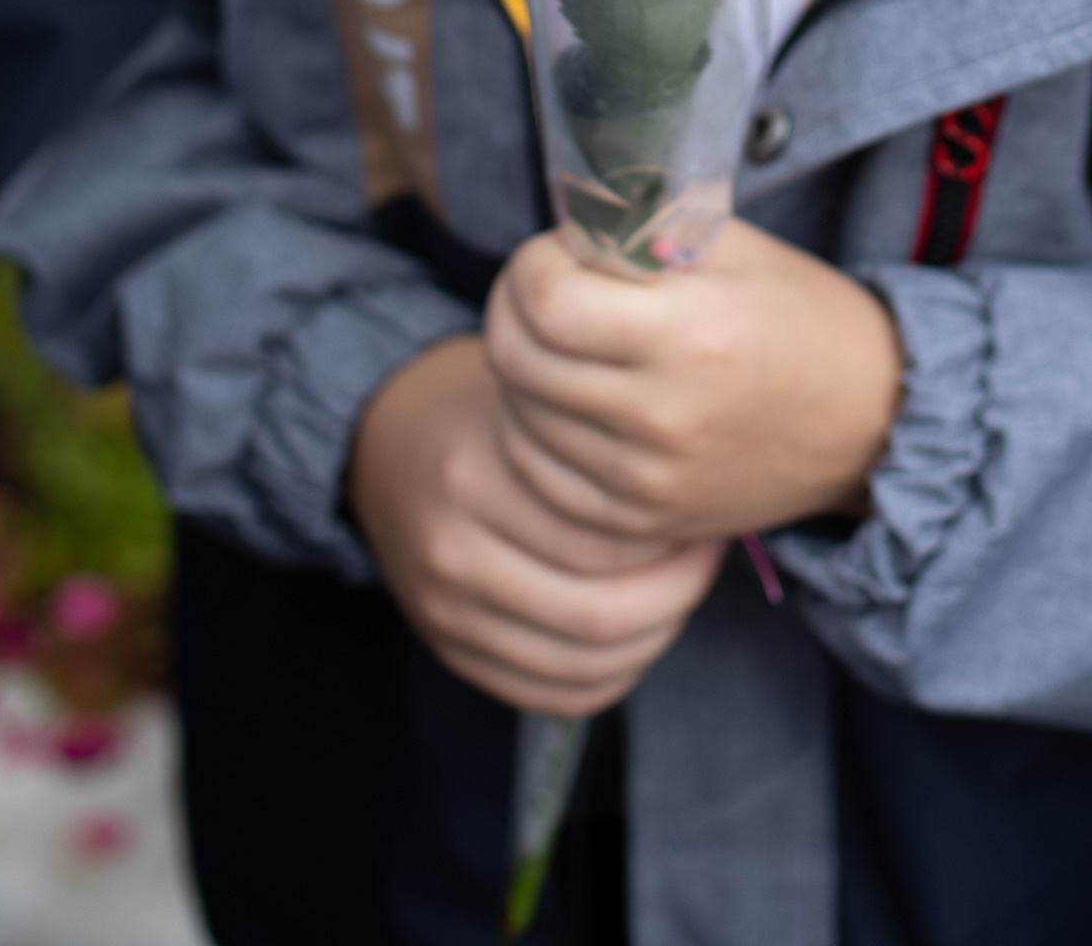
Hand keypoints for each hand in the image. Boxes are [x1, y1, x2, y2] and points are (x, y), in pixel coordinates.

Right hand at [346, 332, 723, 713]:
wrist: (384, 439)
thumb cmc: (482, 409)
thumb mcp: (532, 398)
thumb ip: (596, 444)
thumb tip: (703, 488)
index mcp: (475, 476)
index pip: (602, 543)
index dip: (674, 539)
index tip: (705, 509)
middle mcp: (453, 552)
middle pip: (597, 614)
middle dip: (677, 594)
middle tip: (707, 553)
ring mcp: (444, 612)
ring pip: (582, 665)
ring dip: (653, 637)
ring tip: (680, 589)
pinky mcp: (447, 649)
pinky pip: (551, 694)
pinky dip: (611, 674)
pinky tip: (637, 630)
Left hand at [485, 218, 904, 545]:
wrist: (868, 422)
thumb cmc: (797, 316)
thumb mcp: (731, 247)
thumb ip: (643, 226)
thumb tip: (561, 221)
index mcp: (690, 333)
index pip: (545, 298)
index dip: (532, 263)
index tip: (559, 254)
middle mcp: (662, 415)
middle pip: (515, 357)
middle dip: (513, 307)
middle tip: (547, 290)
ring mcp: (648, 481)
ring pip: (518, 416)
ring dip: (523, 368)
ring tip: (564, 344)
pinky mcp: (642, 521)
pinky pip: (539, 477)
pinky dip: (535, 431)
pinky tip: (565, 401)